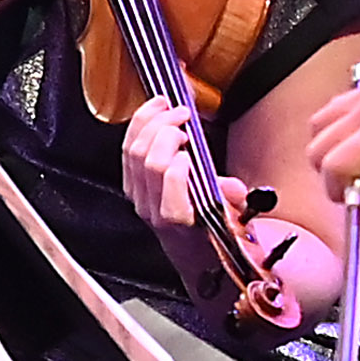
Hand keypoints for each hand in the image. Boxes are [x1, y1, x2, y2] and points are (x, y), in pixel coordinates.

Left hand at [117, 94, 226, 243]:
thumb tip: (233, 188)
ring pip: (133, 152)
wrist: (191, 254)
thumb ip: (232, 201)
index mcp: (177, 217)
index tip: (193, 150)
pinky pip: (126, 150)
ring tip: (168, 107)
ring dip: (149, 122)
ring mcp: (137, 195)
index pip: (168, 183)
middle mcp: (152, 207)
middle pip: (149, 160)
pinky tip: (152, 112)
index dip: (177, 161)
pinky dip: (138, 126)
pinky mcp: (130, 184)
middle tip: (183, 115)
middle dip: (165, 130)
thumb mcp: (232, 218)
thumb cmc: (211, 232)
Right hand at [303, 39, 359, 194]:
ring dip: (327, 149)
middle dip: (329, 174)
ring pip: (318, 125)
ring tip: (353, 163)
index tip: (352, 201)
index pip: (335, 167)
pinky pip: (335, 107)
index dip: (339, 192)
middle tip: (354, 187)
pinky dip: (336, 127)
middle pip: (317, 148)